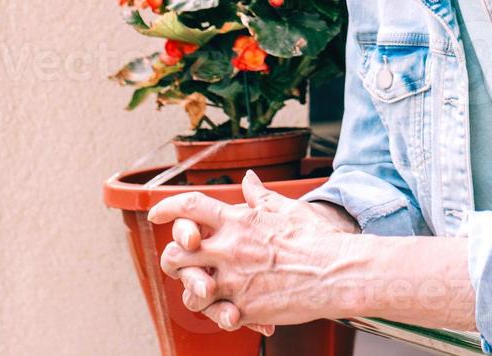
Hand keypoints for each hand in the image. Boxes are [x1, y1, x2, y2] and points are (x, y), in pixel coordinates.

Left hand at [150, 171, 353, 331]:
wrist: (336, 272)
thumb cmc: (315, 239)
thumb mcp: (286, 208)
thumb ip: (260, 195)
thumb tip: (249, 177)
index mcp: (238, 221)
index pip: (190, 207)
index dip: (167, 208)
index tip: (156, 213)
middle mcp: (230, 249)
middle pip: (175, 252)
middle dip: (172, 258)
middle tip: (180, 261)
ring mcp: (234, 280)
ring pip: (189, 289)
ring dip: (192, 290)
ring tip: (206, 290)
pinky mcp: (244, 308)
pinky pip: (216, 314)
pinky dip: (219, 313)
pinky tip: (230, 308)